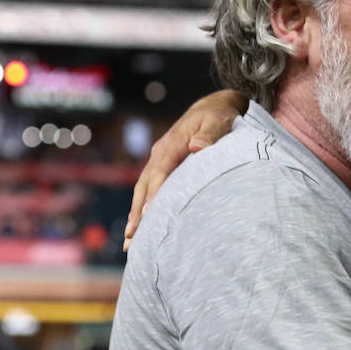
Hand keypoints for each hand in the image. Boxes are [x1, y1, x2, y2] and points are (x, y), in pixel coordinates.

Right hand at [124, 90, 246, 249]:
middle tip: (132, 237)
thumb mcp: (218, 121)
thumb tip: (198, 147)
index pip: (161, 173)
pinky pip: (150, 190)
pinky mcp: (163, 168)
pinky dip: (144, 208)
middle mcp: (160, 154)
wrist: (212, 108)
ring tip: (131, 241)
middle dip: (138, 212)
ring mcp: (159, 162)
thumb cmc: (218, 117)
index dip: (155, 194)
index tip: (149, 214)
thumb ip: (211, 134)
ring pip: (143, 191)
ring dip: (137, 215)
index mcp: (171, 145)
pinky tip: (142, 228)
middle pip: (144, 186)